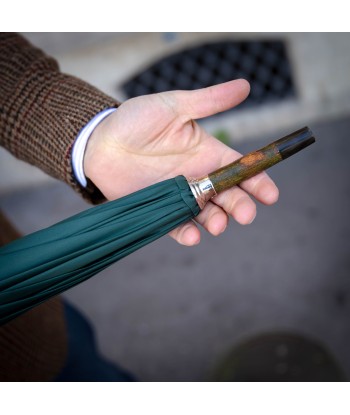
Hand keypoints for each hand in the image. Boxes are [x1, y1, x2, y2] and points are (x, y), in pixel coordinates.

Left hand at [84, 79, 278, 245]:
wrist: (99, 141)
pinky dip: (186, 232)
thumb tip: (246, 85)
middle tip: (245, 214)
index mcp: (207, 154)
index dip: (257, 182)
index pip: (239, 170)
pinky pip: (176, 225)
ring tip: (217, 225)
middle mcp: (197, 177)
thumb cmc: (136, 120)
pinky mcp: (159, 209)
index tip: (270, 194)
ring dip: (216, 222)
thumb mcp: (174, 106)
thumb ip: (209, 101)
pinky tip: (193, 235)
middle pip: (227, 196)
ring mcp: (179, 195)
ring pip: (205, 214)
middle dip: (240, 206)